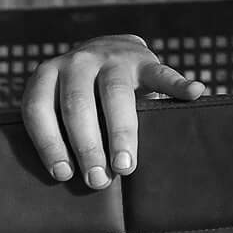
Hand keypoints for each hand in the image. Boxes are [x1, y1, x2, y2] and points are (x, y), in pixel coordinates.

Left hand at [20, 35, 205, 188]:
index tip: (63, 174)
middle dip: (87, 146)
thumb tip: (64, 180)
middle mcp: (76, 62)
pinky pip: (161, 72)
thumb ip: (57, 132)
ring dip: (120, 133)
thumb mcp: (57, 106)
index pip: (40, 110)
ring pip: (115, 93)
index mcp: (47, 76)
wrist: (107, 51)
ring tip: (125, 165)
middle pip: (78, 105)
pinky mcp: (143, 59)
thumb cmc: (78, 97)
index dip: (49, 143)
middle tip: (97, 180)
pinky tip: (193, 93)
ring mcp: (111, 58)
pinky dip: (177, 84)